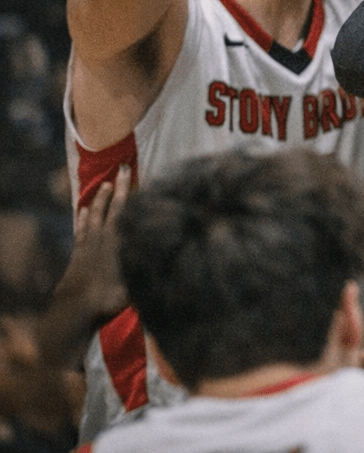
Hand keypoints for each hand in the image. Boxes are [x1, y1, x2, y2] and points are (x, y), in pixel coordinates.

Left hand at [37, 163, 131, 369]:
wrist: (75, 308)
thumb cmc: (109, 296)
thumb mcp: (136, 282)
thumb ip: (150, 265)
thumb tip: (173, 252)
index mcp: (118, 239)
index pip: (125, 208)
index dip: (127, 189)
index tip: (129, 170)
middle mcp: (103, 236)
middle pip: (111, 206)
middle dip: (117, 186)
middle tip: (121, 168)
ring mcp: (89, 243)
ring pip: (94, 214)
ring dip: (99, 199)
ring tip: (102, 186)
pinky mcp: (78, 252)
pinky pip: (81, 229)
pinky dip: (83, 218)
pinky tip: (83, 211)